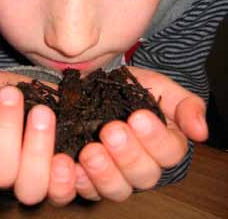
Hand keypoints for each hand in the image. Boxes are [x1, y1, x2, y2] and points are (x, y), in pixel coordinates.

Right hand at [0, 70, 75, 205]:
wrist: (47, 97)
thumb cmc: (10, 94)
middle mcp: (6, 176)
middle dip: (4, 130)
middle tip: (11, 94)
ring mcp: (35, 180)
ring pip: (31, 186)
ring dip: (36, 150)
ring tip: (41, 113)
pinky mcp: (63, 178)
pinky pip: (65, 192)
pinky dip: (70, 178)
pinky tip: (76, 154)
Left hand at [74, 66, 207, 201]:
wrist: (93, 83)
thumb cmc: (128, 86)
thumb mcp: (158, 86)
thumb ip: (184, 104)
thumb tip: (201, 132)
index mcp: (161, 145)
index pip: (169, 153)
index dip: (156, 139)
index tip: (138, 117)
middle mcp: (139, 164)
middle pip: (143, 176)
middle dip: (128, 155)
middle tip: (111, 130)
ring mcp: (112, 172)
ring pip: (117, 189)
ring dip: (104, 173)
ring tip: (90, 151)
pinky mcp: (86, 173)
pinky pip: (85, 190)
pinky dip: (79, 183)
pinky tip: (72, 168)